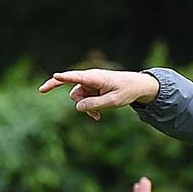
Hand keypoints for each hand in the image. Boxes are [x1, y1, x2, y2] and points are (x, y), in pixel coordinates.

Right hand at [38, 67, 159, 117]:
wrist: (137, 86)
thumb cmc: (127, 90)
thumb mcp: (113, 101)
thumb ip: (95, 104)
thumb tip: (78, 107)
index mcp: (95, 77)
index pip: (76, 77)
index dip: (64, 78)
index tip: (54, 76)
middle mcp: (89, 78)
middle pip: (75, 93)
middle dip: (79, 104)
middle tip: (73, 105)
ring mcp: (89, 83)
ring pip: (78, 98)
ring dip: (86, 108)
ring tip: (98, 115)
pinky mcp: (91, 88)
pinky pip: (84, 100)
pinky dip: (89, 107)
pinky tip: (98, 115)